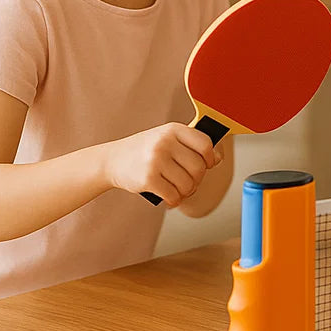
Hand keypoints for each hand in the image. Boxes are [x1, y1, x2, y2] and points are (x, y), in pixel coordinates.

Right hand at [102, 123, 221, 207]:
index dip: (211, 158)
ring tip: (179, 189)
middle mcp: (165, 143)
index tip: (208, 164)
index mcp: (173, 129)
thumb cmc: (145, 150)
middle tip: (189, 181)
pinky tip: (170, 197)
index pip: (205, 144)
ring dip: (186, 192)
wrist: (112, 160)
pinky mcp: (148, 179)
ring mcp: (156, 160)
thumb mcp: (167, 138)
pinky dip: (175, 200)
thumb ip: (191, 145)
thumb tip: (218, 158)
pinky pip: (174, 196)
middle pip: (198, 167)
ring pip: (188, 184)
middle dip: (197, 179)